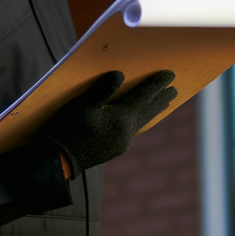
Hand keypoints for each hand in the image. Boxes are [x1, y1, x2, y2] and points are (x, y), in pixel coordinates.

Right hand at [41, 70, 177, 175]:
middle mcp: (127, 131)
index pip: (143, 96)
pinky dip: (141, 120)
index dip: (156, 83)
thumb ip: (102, 89)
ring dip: (153, 110)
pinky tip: (139, 119)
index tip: (170, 74)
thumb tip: (120, 74)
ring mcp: (122, 143)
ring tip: (164, 103)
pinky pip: (134, 130)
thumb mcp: (82, 104)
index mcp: (121, 118)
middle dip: (161, 99)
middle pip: (148, 111)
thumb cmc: (68, 129)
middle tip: (175, 90)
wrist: (59, 160)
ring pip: (142, 122)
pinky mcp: (115, 149)